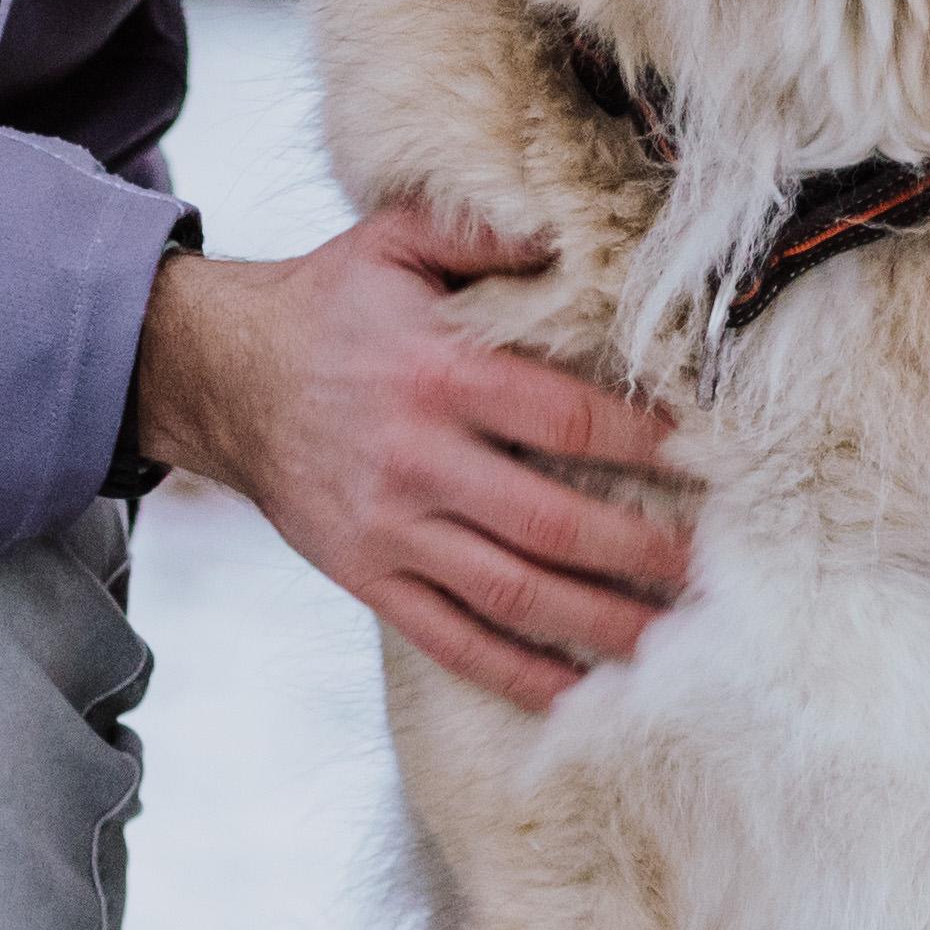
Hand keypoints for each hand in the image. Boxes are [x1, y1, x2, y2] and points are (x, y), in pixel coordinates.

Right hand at [134, 205, 689, 706]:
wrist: (219, 374)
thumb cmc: (326, 305)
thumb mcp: (396, 242)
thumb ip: (485, 238)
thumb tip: (571, 240)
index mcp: (440, 377)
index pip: (569, 422)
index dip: (647, 446)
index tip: (708, 463)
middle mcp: (419, 460)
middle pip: (553, 525)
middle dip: (640, 553)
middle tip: (710, 573)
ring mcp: (390, 529)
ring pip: (512, 593)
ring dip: (596, 624)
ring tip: (667, 642)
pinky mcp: (366, 575)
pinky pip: (449, 638)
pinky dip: (514, 671)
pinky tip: (573, 691)